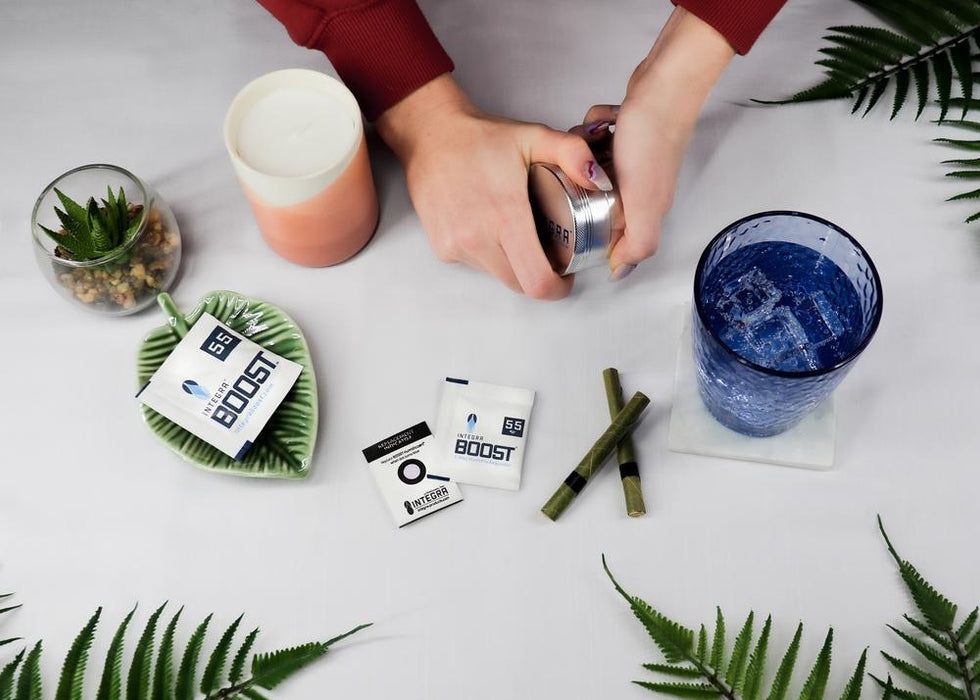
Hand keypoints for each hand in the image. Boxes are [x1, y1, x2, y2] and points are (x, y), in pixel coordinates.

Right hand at [376, 75, 611, 299]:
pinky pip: (476, 265)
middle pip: (520, 284)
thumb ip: (573, 154)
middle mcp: (478, 237)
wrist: (430, 134)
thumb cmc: (481, 136)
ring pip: (498, 276)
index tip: (567, 274)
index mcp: (506, 215)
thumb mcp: (535, 135)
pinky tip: (491, 228)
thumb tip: (600, 181)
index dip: (558, 287)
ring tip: (519, 234)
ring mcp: (456, 245)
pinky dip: (490, 255)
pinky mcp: (442, 248)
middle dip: (540, 277)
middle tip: (549, 253)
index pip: (537, 280)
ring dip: (514, 265)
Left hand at [579, 8, 734, 280]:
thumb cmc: (655, 138)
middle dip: (584, 182)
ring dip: (587, 149)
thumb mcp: (645, 202)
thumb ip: (638, 241)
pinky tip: (606, 121)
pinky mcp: (624, 134)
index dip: (591, 228)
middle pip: (594, 198)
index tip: (575, 214)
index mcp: (647, 208)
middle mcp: (640, 187)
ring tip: (600, 139)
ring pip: (589, 166)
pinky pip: (594, 137)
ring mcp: (631, 159)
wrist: (664, 85)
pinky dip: (595, 126)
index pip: (612, 233)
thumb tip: (619, 273)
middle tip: (589, 169)